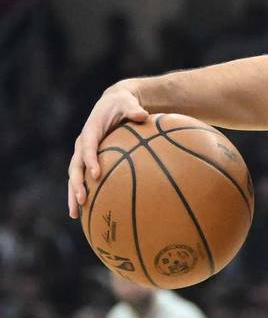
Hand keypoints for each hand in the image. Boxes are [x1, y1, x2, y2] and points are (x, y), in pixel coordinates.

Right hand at [68, 83, 147, 218]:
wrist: (112, 103)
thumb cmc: (122, 104)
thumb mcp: (128, 103)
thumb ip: (134, 110)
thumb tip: (143, 115)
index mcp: (90, 131)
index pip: (88, 147)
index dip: (90, 160)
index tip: (96, 175)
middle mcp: (82, 144)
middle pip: (75, 167)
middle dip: (77, 184)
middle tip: (82, 200)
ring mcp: (82, 153)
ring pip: (74, 176)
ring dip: (73, 194)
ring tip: (74, 214)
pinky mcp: (87, 159)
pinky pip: (82, 178)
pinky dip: (80, 192)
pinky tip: (85, 211)